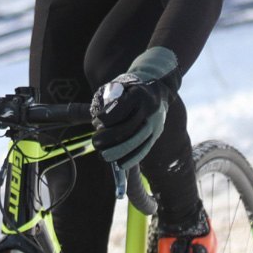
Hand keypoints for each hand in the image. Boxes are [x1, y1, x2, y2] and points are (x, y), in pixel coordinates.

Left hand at [91, 47, 180, 173]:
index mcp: (139, 95)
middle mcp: (149, 110)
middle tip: (95, 142)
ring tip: (103, 156)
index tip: (96, 120)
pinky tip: (120, 165)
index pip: (120, 110)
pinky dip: (132, 159)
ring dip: (118, 152)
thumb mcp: (120, 86)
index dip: (105, 118)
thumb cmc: (130, 89)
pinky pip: (145, 149)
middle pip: (128, 128)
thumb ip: (109, 99)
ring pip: (137, 142)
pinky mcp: (156, 134)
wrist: (157, 90)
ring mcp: (155, 123)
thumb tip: (99, 122)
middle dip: (109, 138)